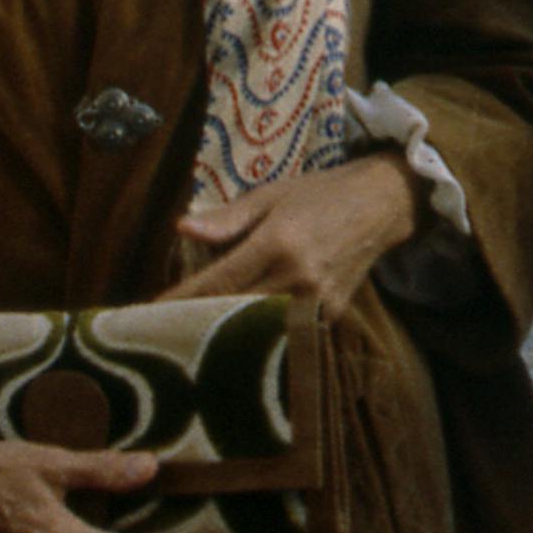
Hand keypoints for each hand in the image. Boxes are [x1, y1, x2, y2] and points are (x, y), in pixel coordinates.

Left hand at [175, 152, 419, 317]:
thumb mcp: (271, 195)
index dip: (182, 298)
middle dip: (198, 321)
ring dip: (226, 333)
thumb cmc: (320, 194)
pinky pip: (285, 331)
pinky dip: (259, 333)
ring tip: (193, 337)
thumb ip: (227, 218)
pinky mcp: (332, 315)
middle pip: (235, 311)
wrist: (381, 205)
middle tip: (164, 330)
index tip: (152, 311)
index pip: (219, 280)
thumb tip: (182, 228)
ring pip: (259, 328)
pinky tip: (236, 337)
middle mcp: (298, 276)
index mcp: (278, 242)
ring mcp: (318, 301)